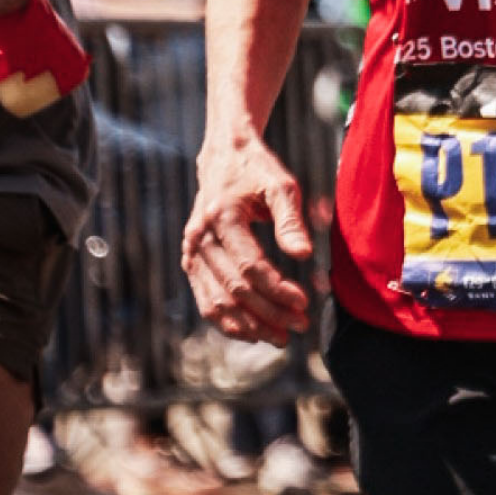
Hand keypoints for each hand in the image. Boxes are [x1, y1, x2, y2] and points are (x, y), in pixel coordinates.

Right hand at [180, 135, 316, 342]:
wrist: (224, 157)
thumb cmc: (258, 171)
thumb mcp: (282, 186)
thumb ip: (291, 221)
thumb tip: (304, 256)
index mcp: (221, 216)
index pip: (250, 266)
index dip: (277, 290)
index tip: (304, 303)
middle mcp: (200, 236)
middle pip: (235, 289)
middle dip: (269, 312)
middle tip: (300, 325)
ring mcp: (191, 250)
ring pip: (217, 301)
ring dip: (249, 325)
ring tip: (280, 337)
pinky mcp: (191, 260)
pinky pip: (205, 299)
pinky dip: (227, 321)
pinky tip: (253, 333)